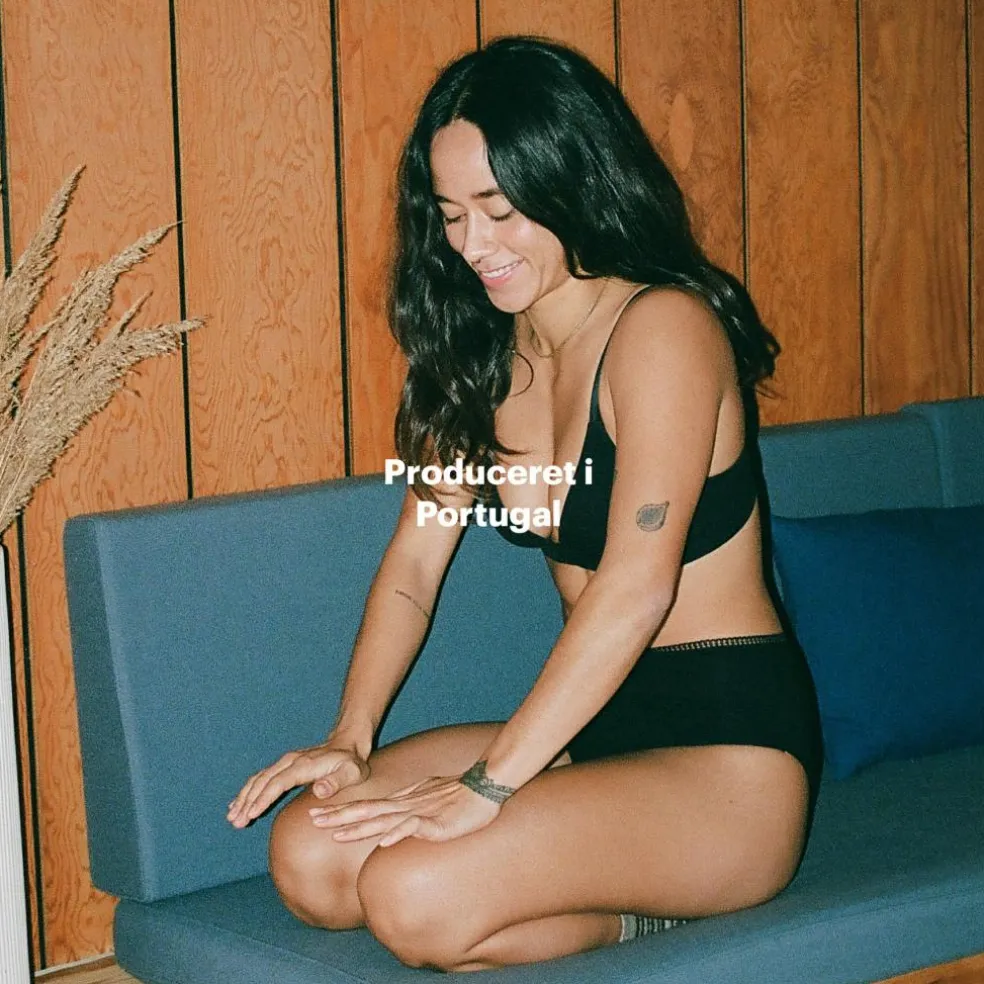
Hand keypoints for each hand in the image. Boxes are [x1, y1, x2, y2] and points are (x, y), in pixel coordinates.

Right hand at [227, 741, 369, 828]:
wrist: (348, 744)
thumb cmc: (352, 763)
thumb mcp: (352, 773)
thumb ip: (336, 782)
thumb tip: (319, 790)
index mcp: (304, 765)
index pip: (278, 783)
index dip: (263, 798)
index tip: (250, 813)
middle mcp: (291, 762)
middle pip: (263, 781)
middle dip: (248, 802)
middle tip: (235, 822)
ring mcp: (286, 763)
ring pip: (259, 779)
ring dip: (244, 797)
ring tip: (232, 817)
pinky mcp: (284, 766)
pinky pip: (262, 778)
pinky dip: (248, 791)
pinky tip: (238, 803)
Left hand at [308, 774, 500, 845]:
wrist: (484, 786)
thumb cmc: (459, 794)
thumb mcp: (428, 798)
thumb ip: (409, 809)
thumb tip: (393, 822)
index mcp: (402, 802)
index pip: (366, 806)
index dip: (342, 810)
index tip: (318, 814)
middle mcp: (405, 805)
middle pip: (367, 811)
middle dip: (339, 816)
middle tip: (312, 819)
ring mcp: (419, 812)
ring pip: (383, 819)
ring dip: (359, 826)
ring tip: (337, 834)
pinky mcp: (435, 822)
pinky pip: (414, 827)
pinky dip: (398, 832)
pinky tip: (384, 842)